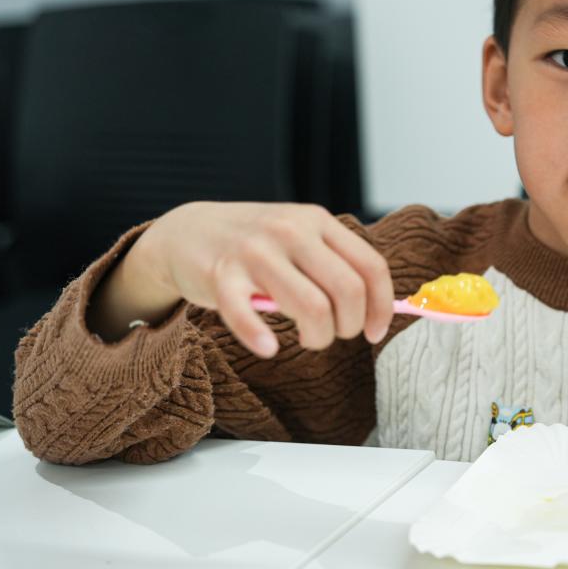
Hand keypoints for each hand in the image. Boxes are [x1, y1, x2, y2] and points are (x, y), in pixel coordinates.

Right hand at [94, 202, 393, 357]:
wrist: (186, 232)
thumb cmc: (255, 245)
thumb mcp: (299, 238)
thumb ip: (334, 264)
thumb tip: (378, 309)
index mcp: (318, 222)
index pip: (371, 266)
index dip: (381, 306)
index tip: (374, 333)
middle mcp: (291, 231)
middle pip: (348, 290)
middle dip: (349, 326)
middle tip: (332, 335)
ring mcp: (255, 251)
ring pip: (311, 306)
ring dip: (318, 337)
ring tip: (307, 339)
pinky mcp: (220, 274)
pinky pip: (247, 315)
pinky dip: (261, 338)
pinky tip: (269, 347)